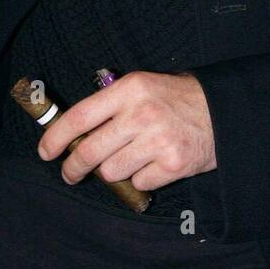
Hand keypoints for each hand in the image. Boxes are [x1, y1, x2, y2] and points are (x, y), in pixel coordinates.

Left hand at [37, 71, 216, 192]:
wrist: (223, 113)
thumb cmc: (175, 99)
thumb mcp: (142, 86)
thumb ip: (111, 103)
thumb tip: (74, 131)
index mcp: (129, 89)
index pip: (80, 116)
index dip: (56, 137)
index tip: (46, 151)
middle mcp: (141, 114)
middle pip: (90, 151)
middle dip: (74, 167)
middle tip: (71, 173)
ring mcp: (157, 141)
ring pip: (111, 171)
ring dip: (112, 171)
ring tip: (123, 162)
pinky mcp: (172, 164)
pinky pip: (138, 183)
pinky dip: (140, 179)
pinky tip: (151, 166)